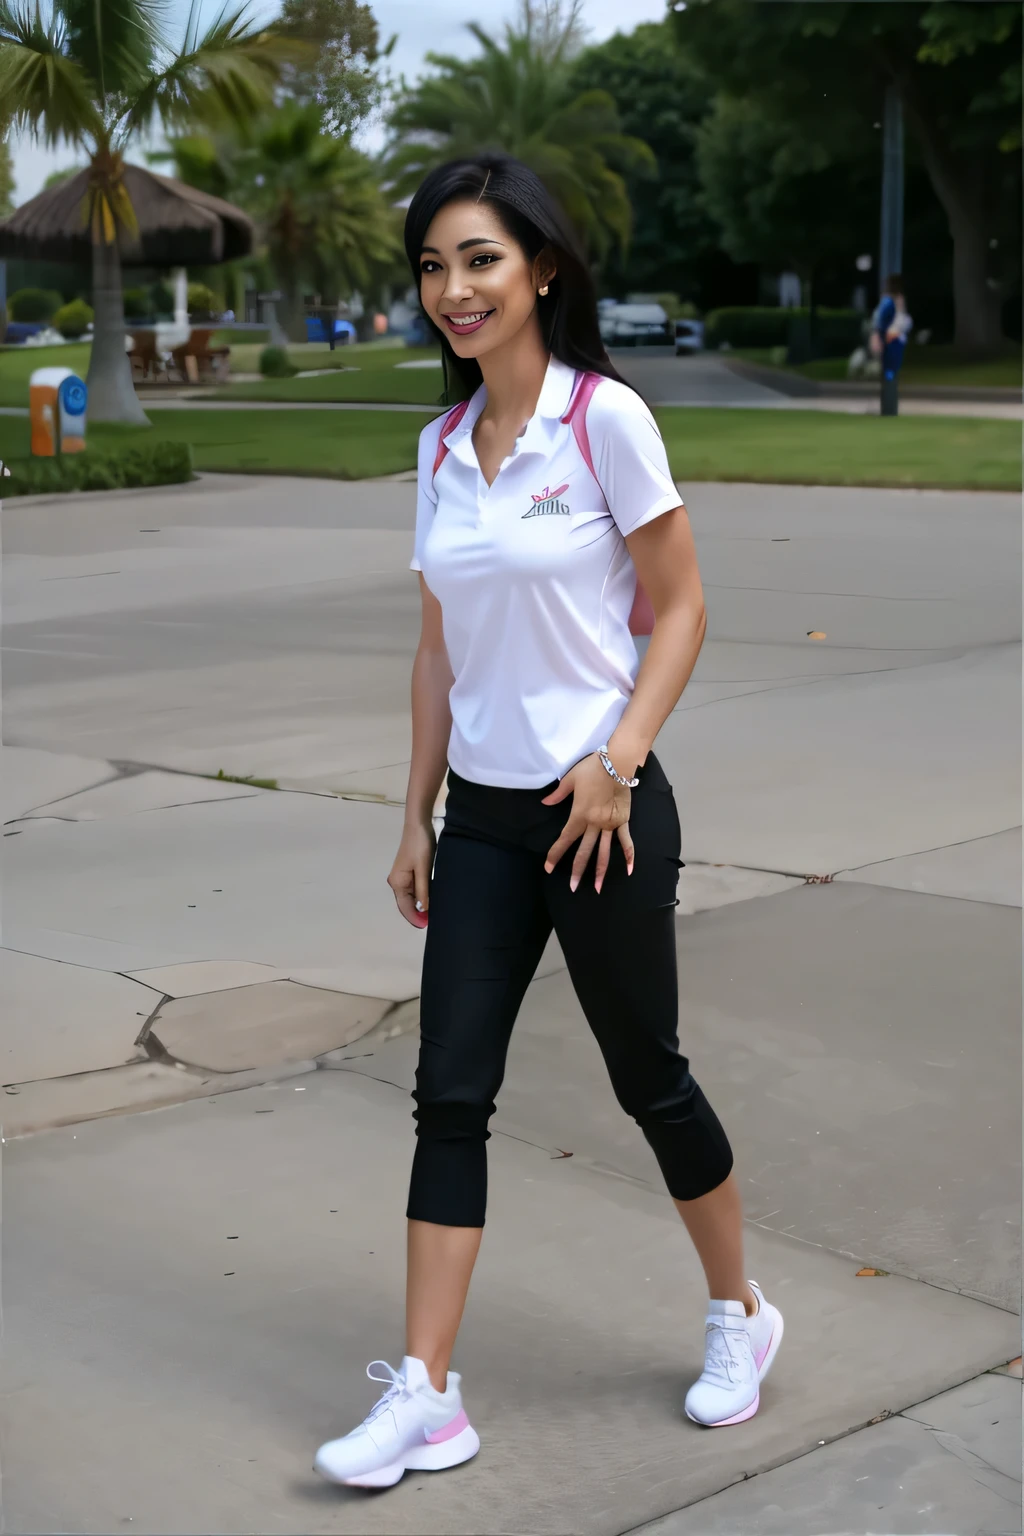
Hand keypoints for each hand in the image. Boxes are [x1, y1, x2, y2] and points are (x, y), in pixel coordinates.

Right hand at [388, 821, 435, 927]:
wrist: (419, 824)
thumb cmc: (420, 846)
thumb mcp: (423, 869)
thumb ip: (423, 890)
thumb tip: (423, 910)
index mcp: (398, 882)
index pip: (405, 907)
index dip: (415, 918)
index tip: (427, 926)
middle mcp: (397, 881)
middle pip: (407, 903)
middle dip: (418, 913)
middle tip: (434, 921)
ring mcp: (403, 876)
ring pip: (411, 896)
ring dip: (421, 905)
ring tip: (434, 912)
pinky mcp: (410, 870)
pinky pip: (415, 888)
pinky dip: (422, 895)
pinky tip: (432, 898)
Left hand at [542, 753, 634, 893]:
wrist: (617, 763)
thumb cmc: (592, 768)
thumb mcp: (570, 779)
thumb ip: (557, 794)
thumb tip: (545, 803)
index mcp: (579, 815)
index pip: (565, 839)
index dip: (556, 854)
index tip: (549, 868)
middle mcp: (594, 824)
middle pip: (584, 851)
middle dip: (577, 871)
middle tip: (573, 888)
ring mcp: (610, 824)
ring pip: (604, 852)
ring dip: (601, 871)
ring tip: (598, 888)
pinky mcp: (623, 821)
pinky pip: (626, 841)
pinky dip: (628, 855)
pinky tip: (630, 870)